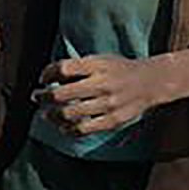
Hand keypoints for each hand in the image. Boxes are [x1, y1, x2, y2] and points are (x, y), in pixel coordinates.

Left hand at [36, 54, 177, 135]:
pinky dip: (68, 129)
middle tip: (37, 97)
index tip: (43, 79)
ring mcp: (108, 104)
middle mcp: (102, 84)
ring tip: (47, 114)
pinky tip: (63, 126)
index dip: (47, 74)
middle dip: (44, 97)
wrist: (151, 82)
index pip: (63, 69)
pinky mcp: (113, 120)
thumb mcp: (100, 59)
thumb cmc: (120, 70)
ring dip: (52, 115)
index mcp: (97, 65)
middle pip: (62, 94)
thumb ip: (78, 67)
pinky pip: (83, 129)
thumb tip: (50, 78)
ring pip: (69, 114)